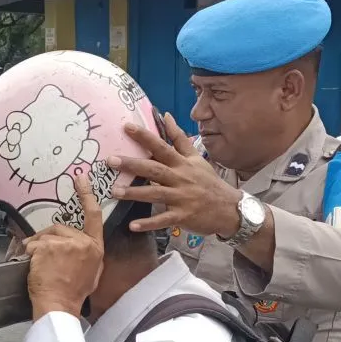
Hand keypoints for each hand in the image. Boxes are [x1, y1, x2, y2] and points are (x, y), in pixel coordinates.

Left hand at [23, 175, 104, 319]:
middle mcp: (82, 243)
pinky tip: (35, 267)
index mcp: (95, 248)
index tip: (81, 179)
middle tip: (42, 256)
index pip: (93, 215)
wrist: (59, 305)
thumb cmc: (73, 293)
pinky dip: (29, 254)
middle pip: (60, 228)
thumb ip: (88, 254)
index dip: (87, 195)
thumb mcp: (92, 273)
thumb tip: (80, 247)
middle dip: (48, 239)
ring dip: (37, 249)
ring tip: (40, 266)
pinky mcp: (48, 247)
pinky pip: (33, 245)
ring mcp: (65, 244)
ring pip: (45, 237)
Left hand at [108, 113, 242, 237]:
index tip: (126, 126)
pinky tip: (132, 226)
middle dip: (132, 164)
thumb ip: (179, 138)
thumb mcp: (196, 158)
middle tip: (111, 160)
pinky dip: (148, 224)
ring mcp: (181, 198)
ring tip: (114, 191)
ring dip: (134, 193)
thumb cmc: (209, 182)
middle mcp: (180, 178)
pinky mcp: (182, 216)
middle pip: (154, 169)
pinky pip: (163, 220)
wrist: (230, 209)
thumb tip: (165, 115)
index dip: (144, 136)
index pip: (161, 146)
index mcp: (182, 163)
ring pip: (155, 194)